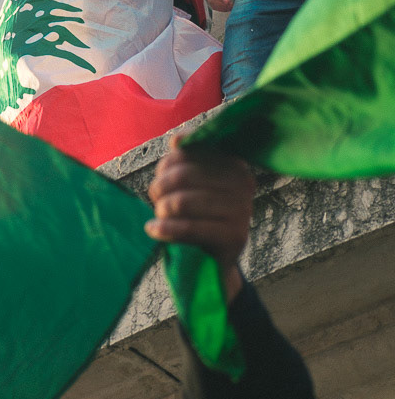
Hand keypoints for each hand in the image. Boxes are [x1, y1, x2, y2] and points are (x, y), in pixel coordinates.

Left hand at [145, 135, 255, 300]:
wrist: (215, 257)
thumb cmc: (200, 212)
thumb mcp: (196, 182)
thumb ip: (187, 157)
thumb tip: (176, 142)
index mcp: (234, 163)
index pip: (187, 154)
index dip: (166, 166)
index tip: (160, 177)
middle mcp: (243, 182)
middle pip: (182, 176)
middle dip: (160, 188)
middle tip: (155, 200)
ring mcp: (242, 209)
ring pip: (183, 201)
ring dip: (162, 209)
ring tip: (158, 215)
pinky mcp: (235, 236)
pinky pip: (189, 227)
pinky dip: (166, 229)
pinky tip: (154, 229)